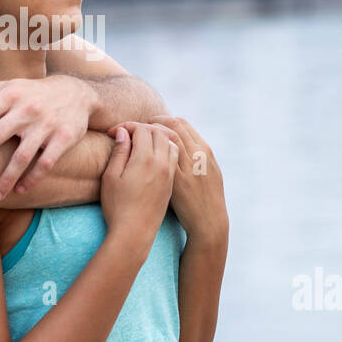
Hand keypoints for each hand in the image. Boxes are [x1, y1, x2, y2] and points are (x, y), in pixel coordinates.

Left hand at [0, 76, 93, 200]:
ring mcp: (46, 125)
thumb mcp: (9, 87)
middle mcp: (26, 109)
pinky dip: (32, 179)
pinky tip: (20, 190)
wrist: (76, 92)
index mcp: (10, 96)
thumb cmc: (32, 93)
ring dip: (5, 179)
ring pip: (21, 156)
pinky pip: (45, 163)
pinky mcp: (64, 138)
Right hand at [99, 122, 179, 252]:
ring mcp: (169, 173)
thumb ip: (119, 152)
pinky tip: (153, 154)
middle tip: (126, 134)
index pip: (141, 129)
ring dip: (157, 135)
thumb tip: (123, 132)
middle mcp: (161, 163)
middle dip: (142, 127)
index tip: (112, 132)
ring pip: (170, 141)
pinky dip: (166, 147)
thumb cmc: (117, 207)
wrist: (134, 233)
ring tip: (141, 140)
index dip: (126, 126)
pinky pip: (174, 155)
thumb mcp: (111, 177)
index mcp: (145, 159)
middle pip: (158, 131)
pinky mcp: (171, 182)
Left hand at [145, 115, 228, 245]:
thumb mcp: (207, 170)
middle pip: (170, 125)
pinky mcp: (178, 181)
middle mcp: (197, 154)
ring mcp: (188, 167)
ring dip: (146, 134)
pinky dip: (146, 151)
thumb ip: (194, 154)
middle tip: (134, 128)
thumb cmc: (207, 198)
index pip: (179, 122)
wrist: (209, 221)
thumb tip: (177, 142)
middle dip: (149, 123)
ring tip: (132, 138)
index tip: (147, 123)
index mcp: (204, 149)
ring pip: (165, 138)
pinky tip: (135, 154)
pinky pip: (160, 158)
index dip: (160, 119)